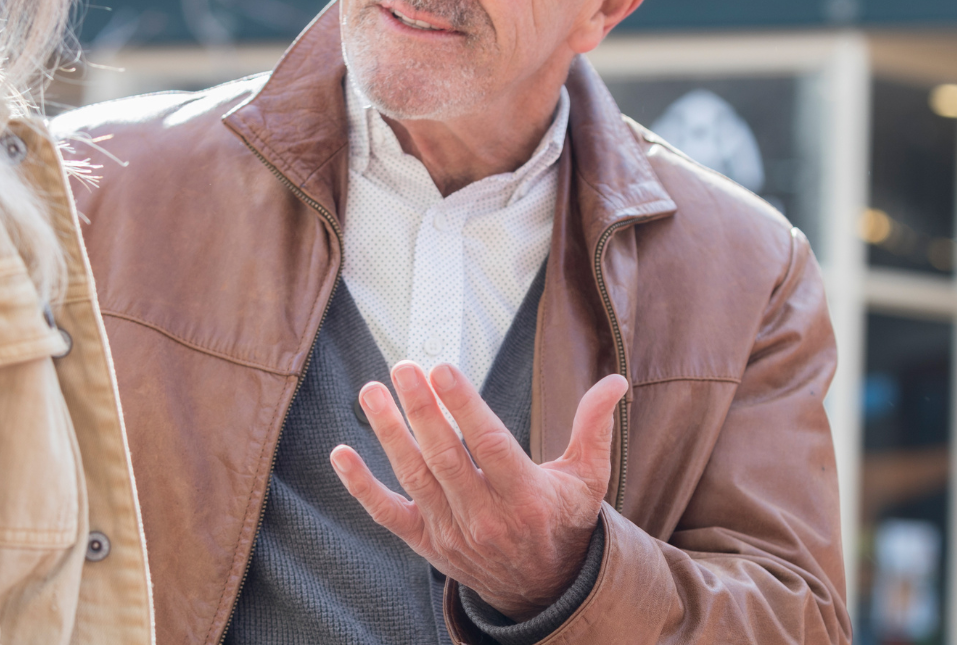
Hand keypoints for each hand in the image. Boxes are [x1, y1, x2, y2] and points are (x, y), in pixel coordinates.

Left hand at [330, 360, 627, 619]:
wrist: (543, 589)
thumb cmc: (563, 520)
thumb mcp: (588, 479)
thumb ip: (595, 428)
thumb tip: (616, 381)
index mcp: (527, 497)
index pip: (489, 445)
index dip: (464, 406)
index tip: (442, 370)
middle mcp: (486, 518)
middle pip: (446, 458)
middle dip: (421, 410)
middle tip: (403, 367)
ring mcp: (452, 533)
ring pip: (414, 478)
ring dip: (389, 433)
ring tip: (371, 391)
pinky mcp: (427, 544)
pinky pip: (387, 514)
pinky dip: (361, 486)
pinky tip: (340, 453)